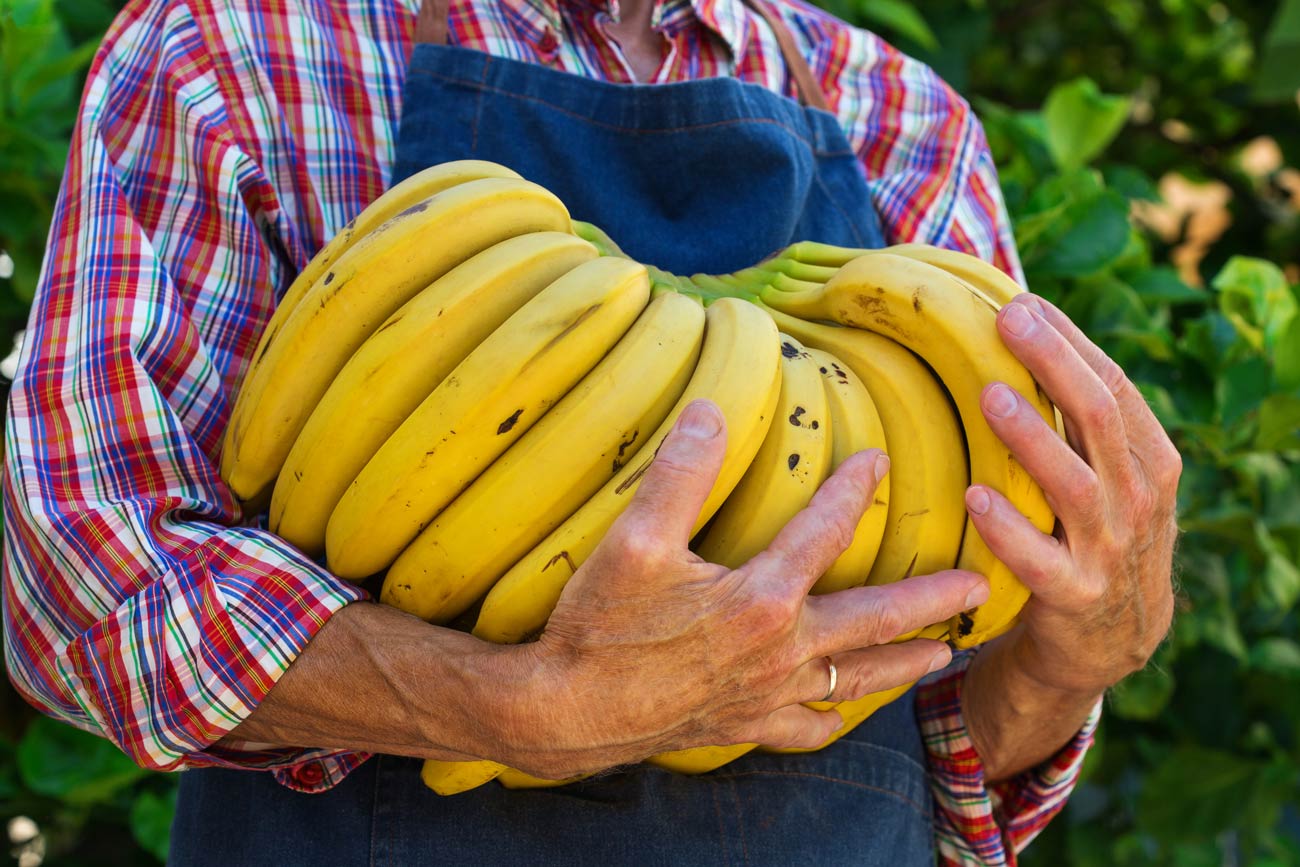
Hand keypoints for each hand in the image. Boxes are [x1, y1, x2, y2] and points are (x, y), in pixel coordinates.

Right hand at [499, 400, 988, 779]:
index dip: (853, 489)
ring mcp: (767, 694)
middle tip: (976, 587)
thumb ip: (680, 474)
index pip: (823, 531)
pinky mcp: (743, 725)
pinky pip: (805, 728)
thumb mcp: (633, 541)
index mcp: (762, 598)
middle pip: (873, 618)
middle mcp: (780, 649)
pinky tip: (842, 714)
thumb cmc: (601, 626)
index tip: (881, 461)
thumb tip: (713, 411)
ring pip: (856, 679)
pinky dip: (832, 719)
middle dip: (930, 600)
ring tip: (945, 655)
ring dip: (905, 662)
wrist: (568, 711)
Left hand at [966, 293, 1180, 698]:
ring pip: (1075, 484)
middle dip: (1054, 365)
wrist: (1110, 640)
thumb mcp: (1104, 474)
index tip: (1023, 302)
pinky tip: (975, 498)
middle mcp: (1137, 498)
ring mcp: (1109, 549)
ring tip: (990, 396)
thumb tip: (1018, 331)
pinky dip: (1008, 528)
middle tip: (1007, 323)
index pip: (1113, 385)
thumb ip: (1075, 419)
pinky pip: (1039, 560)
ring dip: (1031, 438)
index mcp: (1147, 459)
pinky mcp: (1074, 595)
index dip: (1070, 342)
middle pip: (1100, 418)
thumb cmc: (1091, 532)